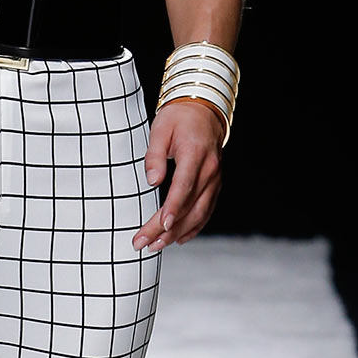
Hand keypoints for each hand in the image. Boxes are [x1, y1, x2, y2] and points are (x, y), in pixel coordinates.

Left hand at [132, 99, 223, 252]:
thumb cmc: (178, 119)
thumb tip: (152, 181)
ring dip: (178, 233)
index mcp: (195, 154)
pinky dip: (193, 227)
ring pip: (199, 213)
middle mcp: (210, 170)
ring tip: (156, 246)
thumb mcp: (160, 129)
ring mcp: (215, 179)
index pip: (184, 186)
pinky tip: (178, 239)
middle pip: (189, 206)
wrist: (204, 111)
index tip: (161, 226)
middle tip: (142, 243)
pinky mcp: (215, 185)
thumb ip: (154, 155)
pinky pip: (206, 211)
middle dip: (166, 229)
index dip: (173, 208)